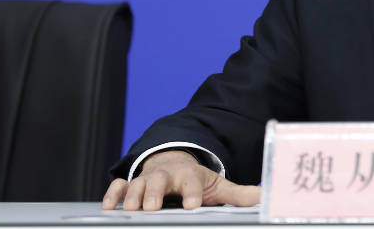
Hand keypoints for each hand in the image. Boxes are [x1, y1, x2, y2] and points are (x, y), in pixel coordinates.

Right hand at [102, 150, 260, 210]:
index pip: (192, 183)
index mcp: (190, 176)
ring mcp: (148, 178)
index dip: (192, 193)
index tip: (192, 205)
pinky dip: (114, 193)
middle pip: (160, 181)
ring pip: (138, 183)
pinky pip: (120, 186)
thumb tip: (263, 197)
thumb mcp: (217, 186)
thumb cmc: (195, 182)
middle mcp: (167, 175)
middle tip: (152, 207)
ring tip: (132, 209)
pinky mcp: (132, 184)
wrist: (174, 165)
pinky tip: (110, 206)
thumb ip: (238, 195)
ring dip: (134, 195)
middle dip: (155, 192)